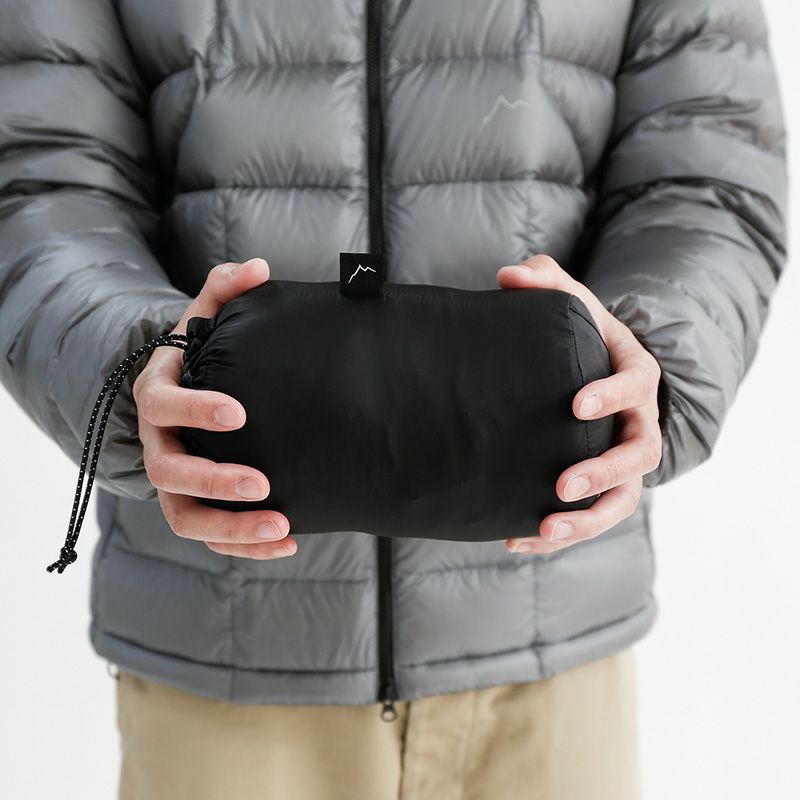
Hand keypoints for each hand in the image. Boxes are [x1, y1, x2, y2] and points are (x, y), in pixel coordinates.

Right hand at [132, 258, 296, 559]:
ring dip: (230, 528)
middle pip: (169, 472)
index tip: (240, 413)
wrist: (187, 391)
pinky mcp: (195, 504)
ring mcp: (173, 480)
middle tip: (261, 483)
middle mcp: (158, 442)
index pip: (163, 404)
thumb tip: (259, 267)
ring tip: (281, 525)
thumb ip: (226, 287)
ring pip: (185, 516)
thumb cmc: (201, 354)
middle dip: (214, 481)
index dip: (196, 410)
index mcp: (157, 394)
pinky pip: (210, 536)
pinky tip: (288, 541)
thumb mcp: (206, 316)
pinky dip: (244, 546)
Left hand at [498, 255, 662, 554]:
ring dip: (587, 519)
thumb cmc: (584, 335)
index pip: (636, 384)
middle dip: (604, 472)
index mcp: (635, 374)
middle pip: (639, 455)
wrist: (599, 370)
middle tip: (563, 485)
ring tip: (545, 529)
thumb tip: (508, 275)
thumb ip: (543, 282)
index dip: (612, 396)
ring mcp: (625, 459)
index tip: (577, 406)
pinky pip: (592, 517)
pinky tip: (519, 542)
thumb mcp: (570, 302)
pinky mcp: (603, 486)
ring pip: (623, 499)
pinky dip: (558, 534)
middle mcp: (640, 422)